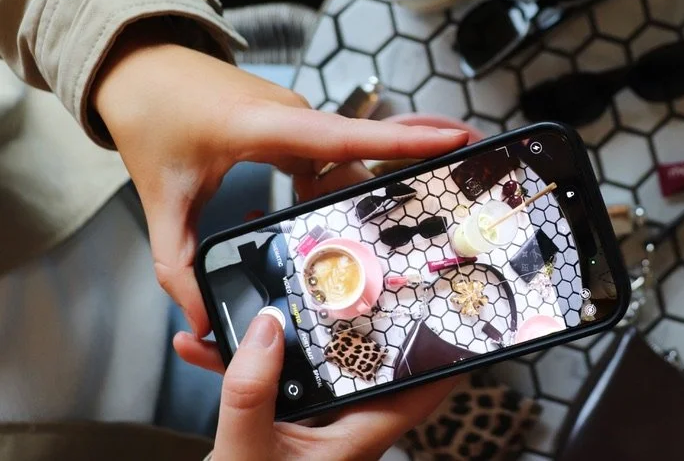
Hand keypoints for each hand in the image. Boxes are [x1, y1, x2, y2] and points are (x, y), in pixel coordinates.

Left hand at [92, 25, 468, 359]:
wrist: (139, 64)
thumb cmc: (151, 116)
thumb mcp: (161, 196)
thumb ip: (178, 262)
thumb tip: (202, 317)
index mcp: (267, 124)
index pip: (348, 136)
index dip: (404, 142)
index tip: (454, 140)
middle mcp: (292, 113)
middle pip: (355, 157)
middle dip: (389, 186)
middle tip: (426, 215)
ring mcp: (294, 113)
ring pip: (341, 158)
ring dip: (348, 192)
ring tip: (364, 232)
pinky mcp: (290, 118)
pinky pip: (325, 153)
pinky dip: (327, 183)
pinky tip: (318, 211)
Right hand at [213, 315, 456, 460]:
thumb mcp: (249, 453)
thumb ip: (254, 393)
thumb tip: (266, 330)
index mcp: (356, 436)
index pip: (420, 390)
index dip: (442, 350)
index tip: (448, 305)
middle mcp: (341, 427)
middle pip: (363, 363)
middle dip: (351, 319)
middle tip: (349, 274)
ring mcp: (308, 426)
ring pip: (308, 366)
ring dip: (279, 337)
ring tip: (260, 298)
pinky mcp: (275, 426)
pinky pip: (266, 383)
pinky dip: (238, 366)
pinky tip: (203, 347)